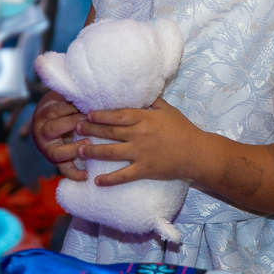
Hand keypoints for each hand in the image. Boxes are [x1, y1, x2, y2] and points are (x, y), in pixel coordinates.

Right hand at [32, 90, 87, 179]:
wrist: (50, 124)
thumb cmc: (64, 107)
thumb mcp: (63, 98)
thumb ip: (72, 96)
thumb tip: (89, 90)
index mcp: (43, 115)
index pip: (54, 110)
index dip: (69, 108)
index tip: (85, 106)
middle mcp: (42, 133)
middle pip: (53, 129)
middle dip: (70, 124)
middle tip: (87, 121)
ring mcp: (49, 150)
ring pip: (57, 153)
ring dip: (72, 149)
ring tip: (88, 144)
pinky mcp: (57, 163)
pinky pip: (64, 171)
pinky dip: (75, 174)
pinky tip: (87, 175)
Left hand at [75, 98, 204, 185]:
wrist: (197, 153)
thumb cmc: (183, 129)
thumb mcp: (168, 110)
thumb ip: (151, 102)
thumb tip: (139, 92)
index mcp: (145, 119)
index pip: (117, 115)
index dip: (100, 115)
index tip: (87, 114)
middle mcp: (139, 135)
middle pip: (109, 132)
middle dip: (90, 129)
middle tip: (76, 127)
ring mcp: (141, 153)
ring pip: (111, 152)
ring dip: (92, 151)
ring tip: (79, 150)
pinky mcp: (144, 170)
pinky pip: (123, 176)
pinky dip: (109, 179)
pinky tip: (96, 181)